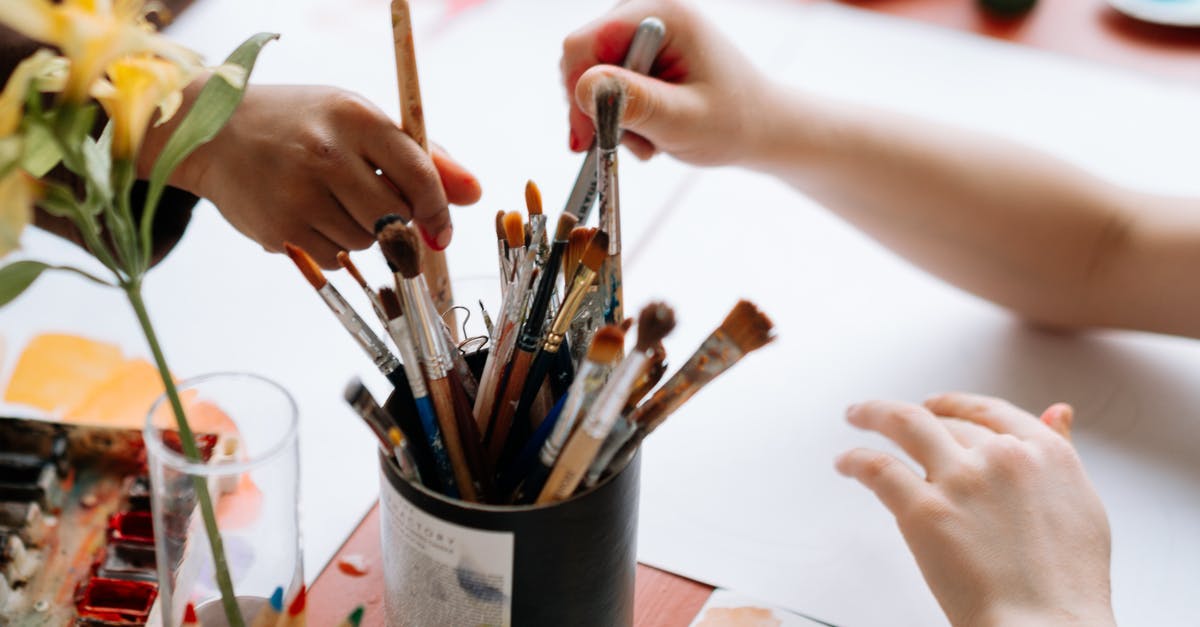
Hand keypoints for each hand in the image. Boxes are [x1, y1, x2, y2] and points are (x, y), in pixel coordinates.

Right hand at [145, 84, 480, 267]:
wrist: (213, 132)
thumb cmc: (302, 124)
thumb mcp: (359, 121)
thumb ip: (422, 156)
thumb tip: (473, 194)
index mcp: (355, 117)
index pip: (419, 174)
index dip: (438, 210)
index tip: (440, 228)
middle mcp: (326, 153)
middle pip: (395, 218)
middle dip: (401, 227)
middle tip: (388, 218)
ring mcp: (298, 193)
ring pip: (366, 243)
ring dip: (365, 236)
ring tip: (336, 203)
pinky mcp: (279, 228)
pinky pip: (335, 259)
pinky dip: (336, 248)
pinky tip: (313, 218)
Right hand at [561, 0, 772, 164]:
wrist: (758, 126)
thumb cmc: (734, 122)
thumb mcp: (684, 120)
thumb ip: (636, 102)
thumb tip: (584, 86)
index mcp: (663, 14)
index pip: (585, 42)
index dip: (576, 90)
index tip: (585, 139)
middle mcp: (648, 10)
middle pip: (582, 58)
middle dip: (597, 108)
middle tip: (628, 144)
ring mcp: (641, 29)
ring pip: (591, 75)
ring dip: (610, 116)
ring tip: (650, 137)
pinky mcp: (638, 49)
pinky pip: (604, 81)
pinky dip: (618, 112)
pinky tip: (649, 127)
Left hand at [836, 393, 1114, 626]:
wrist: (1047, 626)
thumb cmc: (1067, 584)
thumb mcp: (1083, 505)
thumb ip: (1063, 454)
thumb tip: (1059, 414)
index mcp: (1045, 453)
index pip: (989, 411)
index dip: (956, 405)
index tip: (938, 406)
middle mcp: (1001, 457)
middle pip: (945, 420)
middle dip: (915, 416)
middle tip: (892, 417)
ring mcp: (961, 480)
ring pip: (904, 423)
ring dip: (873, 413)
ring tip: (857, 415)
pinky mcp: (924, 509)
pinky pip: (878, 468)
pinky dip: (855, 460)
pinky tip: (846, 462)